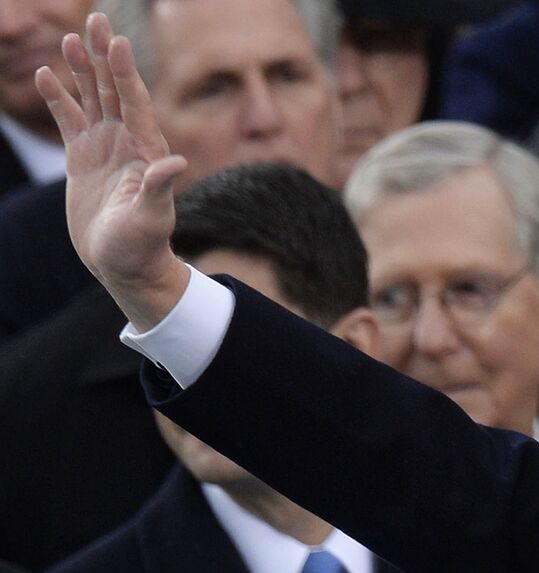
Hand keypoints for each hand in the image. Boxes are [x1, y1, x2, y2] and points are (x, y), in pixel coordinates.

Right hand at [35, 13, 189, 329]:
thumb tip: (175, 163)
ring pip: (92, 100)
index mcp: (146, 153)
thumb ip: (160, 190)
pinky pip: (70, 120)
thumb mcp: (151, 220)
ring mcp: (105, 149)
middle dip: (105, 58)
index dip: (126, 73)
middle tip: (95, 20)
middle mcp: (128, 145)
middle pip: (115, 91)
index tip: (117, 41)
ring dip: (83, 70)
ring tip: (71, 39)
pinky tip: (49, 75)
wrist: (125, 267)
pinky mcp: (83, 160)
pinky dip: (59, 98)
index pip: (136, 104)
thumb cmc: (142, 248)